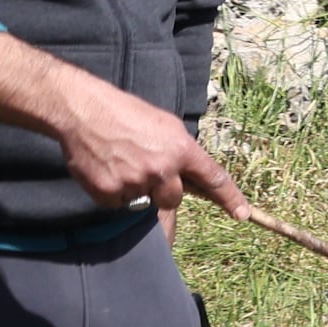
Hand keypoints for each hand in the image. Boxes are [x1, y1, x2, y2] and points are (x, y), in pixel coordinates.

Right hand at [0, 38, 243, 212]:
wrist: (84, 112)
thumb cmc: (126, 114)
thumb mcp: (165, 125)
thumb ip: (181, 152)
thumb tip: (191, 176)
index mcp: (181, 149)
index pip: (213, 178)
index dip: (229, 198)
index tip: (243, 215)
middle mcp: (162, 169)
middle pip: (173, 199)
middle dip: (163, 191)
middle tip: (144, 168)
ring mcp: (136, 183)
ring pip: (144, 202)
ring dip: (136, 189)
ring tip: (121, 162)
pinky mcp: (110, 194)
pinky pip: (118, 205)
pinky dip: (112, 192)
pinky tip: (105, 169)